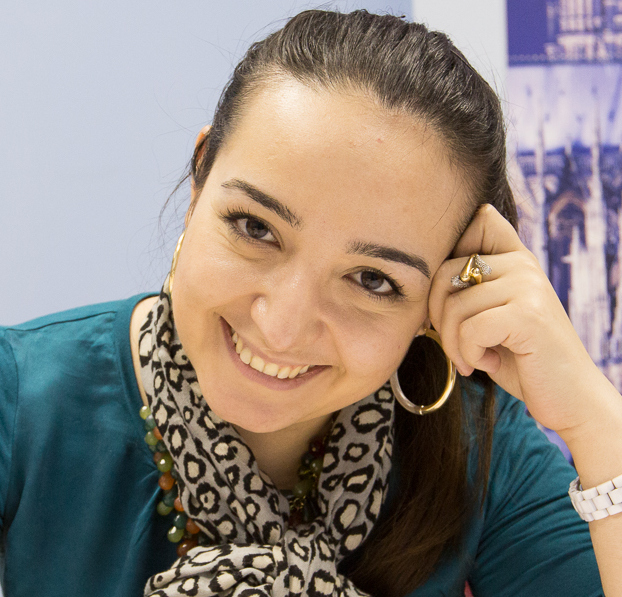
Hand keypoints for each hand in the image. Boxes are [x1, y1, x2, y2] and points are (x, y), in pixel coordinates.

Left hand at [428, 204, 607, 437]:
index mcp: (515, 258)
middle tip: (455, 343)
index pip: (478, 219)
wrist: (568, 397)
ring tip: (474, 358)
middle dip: (437, 315)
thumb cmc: (520, 358)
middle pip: (444, 272)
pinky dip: (469, 354)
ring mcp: (528, 286)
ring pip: (453, 305)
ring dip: (453, 343)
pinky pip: (470, 329)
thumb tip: (417, 279)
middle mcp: (523, 264)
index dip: (449, 252)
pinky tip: (486, 363)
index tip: (452, 296)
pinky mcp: (528, 314)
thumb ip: (467, 289)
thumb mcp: (491, 315)